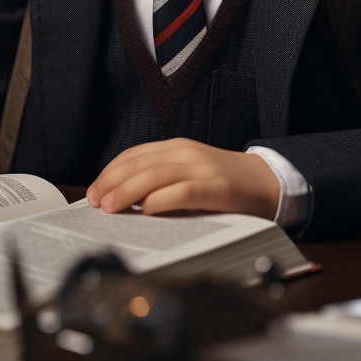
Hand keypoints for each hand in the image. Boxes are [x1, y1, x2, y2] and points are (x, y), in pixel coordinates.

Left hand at [86, 138, 280, 219]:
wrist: (266, 181)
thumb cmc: (223, 184)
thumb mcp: (188, 173)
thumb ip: (162, 181)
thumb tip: (122, 201)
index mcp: (176, 148)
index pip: (133, 155)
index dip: (110, 173)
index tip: (93, 191)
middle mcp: (186, 153)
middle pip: (138, 164)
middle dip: (112, 184)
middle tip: (95, 202)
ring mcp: (201, 168)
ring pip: (154, 175)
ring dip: (127, 192)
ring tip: (110, 208)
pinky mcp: (215, 187)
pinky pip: (182, 192)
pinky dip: (160, 201)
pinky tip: (148, 211)